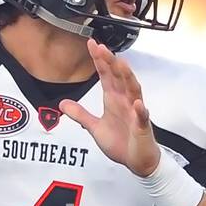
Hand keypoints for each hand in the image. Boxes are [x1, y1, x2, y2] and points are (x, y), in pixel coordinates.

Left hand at [59, 39, 161, 176]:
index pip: (106, 75)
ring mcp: (135, 113)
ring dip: (127, 78)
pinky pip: (142, 117)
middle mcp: (125, 102)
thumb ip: (80, 114)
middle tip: (102, 48)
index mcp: (114, 99)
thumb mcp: (95, 128)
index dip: (99, 60)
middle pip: (119, 78)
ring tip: (121, 64)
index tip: (92, 44)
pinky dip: (140, 110)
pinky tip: (137, 103)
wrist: (137, 161)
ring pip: (133, 91)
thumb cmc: (122, 143)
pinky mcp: (142, 127)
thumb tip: (63, 104)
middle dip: (111, 62)